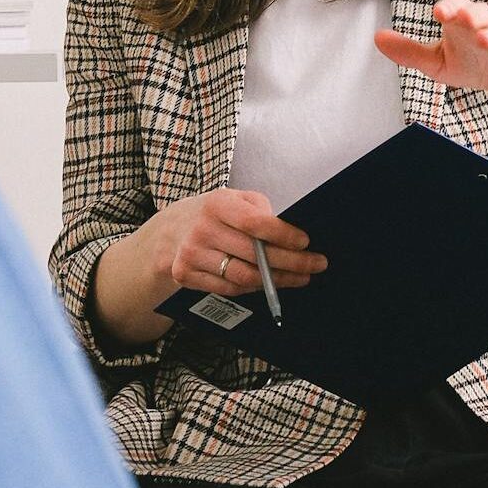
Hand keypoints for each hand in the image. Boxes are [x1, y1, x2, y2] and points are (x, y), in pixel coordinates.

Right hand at [137, 188, 325, 297]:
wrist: (170, 231)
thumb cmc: (214, 214)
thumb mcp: (234, 199)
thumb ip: (259, 210)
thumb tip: (290, 234)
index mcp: (217, 204)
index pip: (255, 222)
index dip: (283, 235)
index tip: (306, 242)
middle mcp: (202, 229)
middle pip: (254, 254)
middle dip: (291, 262)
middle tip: (316, 264)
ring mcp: (192, 254)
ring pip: (244, 276)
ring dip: (278, 280)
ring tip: (301, 277)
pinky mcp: (186, 275)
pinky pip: (229, 289)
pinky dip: (255, 288)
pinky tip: (272, 284)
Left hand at [374, 0, 487, 112]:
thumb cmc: (473, 64)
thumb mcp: (438, 61)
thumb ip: (410, 51)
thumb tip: (376, 37)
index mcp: (467, 24)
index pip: (459, 6)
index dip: (450, 6)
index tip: (437, 12)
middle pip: (485, 15)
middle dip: (475, 15)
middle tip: (464, 18)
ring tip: (485, 42)